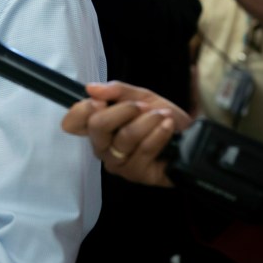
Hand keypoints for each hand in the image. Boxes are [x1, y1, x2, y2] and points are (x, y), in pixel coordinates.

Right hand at [61, 81, 192, 187]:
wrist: (191, 136)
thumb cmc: (161, 117)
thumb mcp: (140, 96)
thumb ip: (116, 91)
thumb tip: (91, 88)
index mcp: (97, 128)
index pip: (71, 122)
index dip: (83, 109)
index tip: (101, 101)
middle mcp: (102, 148)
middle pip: (97, 126)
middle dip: (123, 110)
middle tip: (141, 106)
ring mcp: (118, 163)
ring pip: (125, 136)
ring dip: (148, 121)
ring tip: (163, 116)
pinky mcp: (137, 174)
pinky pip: (144, 149)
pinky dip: (159, 133)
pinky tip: (167, 128)